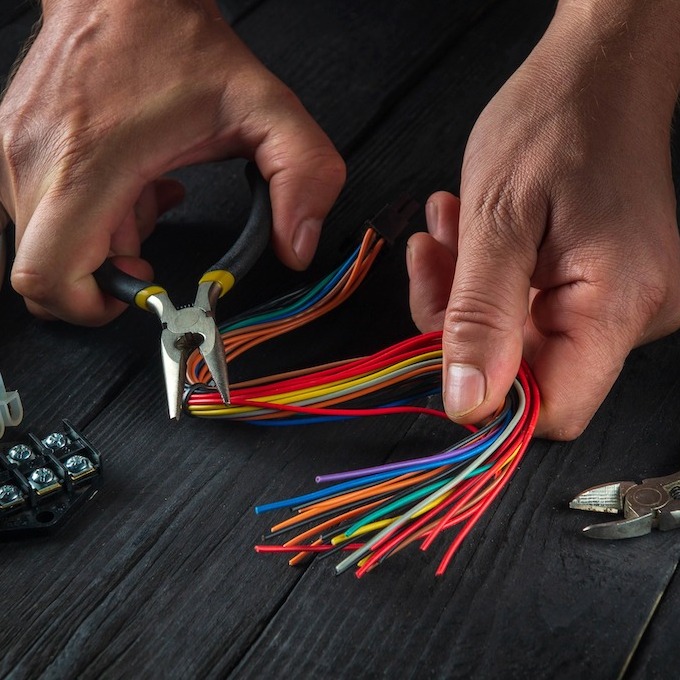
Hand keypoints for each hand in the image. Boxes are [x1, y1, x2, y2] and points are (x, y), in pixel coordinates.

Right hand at [0, 0, 344, 324]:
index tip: (138, 291)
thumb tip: (297, 245)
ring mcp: (16, 152)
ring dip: (101, 242)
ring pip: (43, 243)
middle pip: (42, 274)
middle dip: (102, 279)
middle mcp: (36, 161)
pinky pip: (39, 212)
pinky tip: (129, 186)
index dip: (90, 307)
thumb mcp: (266, 110)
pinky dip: (87, 217)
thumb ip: (301, 178)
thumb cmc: (179, 43)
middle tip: (148, 250)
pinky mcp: (16, 145)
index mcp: (91, 164)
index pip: (48, 277)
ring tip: (147, 198)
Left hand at [407, 0, 679, 438]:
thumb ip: (480, 317)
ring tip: (446, 233)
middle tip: (431, 260)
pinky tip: (465, 235)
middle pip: (526, 372)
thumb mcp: (497, 220)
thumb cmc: (554, 124)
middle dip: (460, 324)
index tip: (437, 349)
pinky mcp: (598, 285)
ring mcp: (617, 301)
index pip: (556, 410)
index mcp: (615, 304)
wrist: (597, 76)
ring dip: (466, 292)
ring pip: (518, 338)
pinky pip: (529, 308)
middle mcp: (630, 314)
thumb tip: (468, 404)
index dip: (490, 396)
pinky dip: (486, 278)